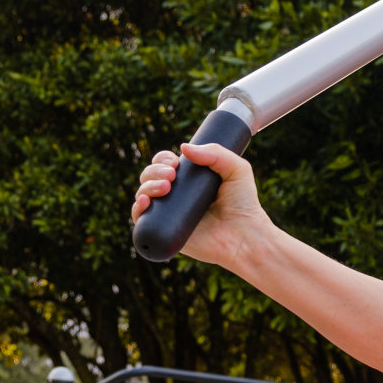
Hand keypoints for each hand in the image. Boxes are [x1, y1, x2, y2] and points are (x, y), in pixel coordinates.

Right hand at [130, 143, 272, 267]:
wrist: (245, 235)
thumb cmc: (244, 203)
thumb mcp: (236, 169)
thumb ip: (215, 153)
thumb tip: (182, 148)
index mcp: (188, 181)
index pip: (164, 165)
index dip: (162, 160)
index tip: (174, 162)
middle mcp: (176, 197)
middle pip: (150, 177)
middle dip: (154, 171)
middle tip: (172, 175)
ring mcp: (169, 215)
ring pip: (143, 195)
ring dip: (147, 186)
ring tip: (165, 187)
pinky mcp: (166, 233)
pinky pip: (141, 221)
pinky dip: (137, 209)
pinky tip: (145, 201)